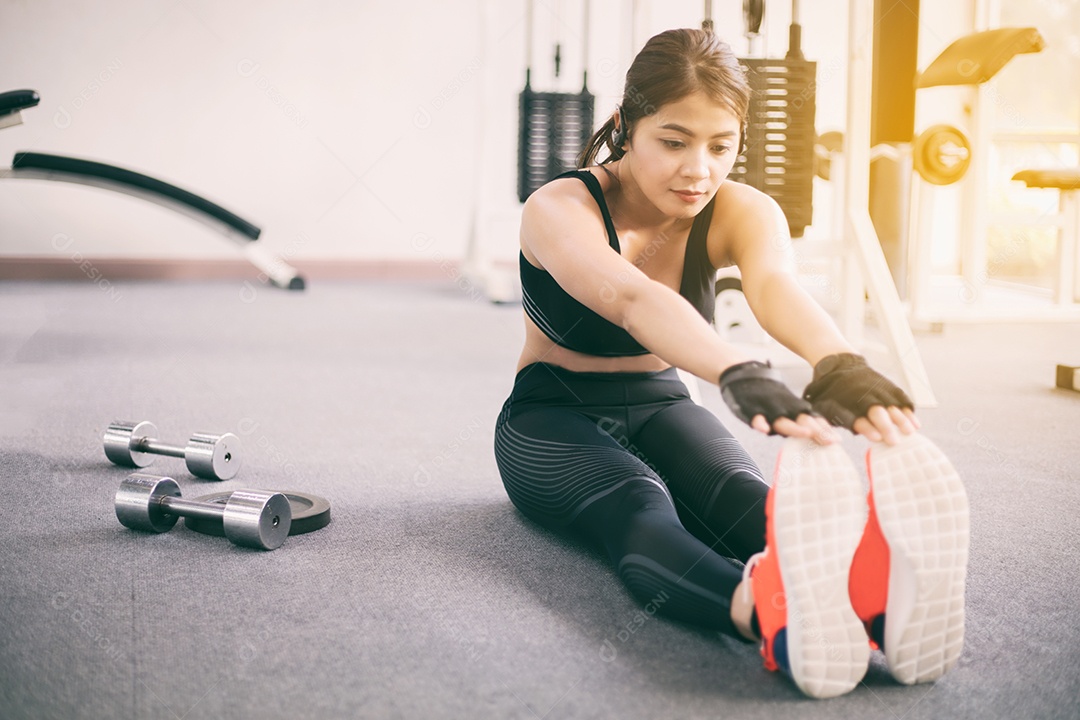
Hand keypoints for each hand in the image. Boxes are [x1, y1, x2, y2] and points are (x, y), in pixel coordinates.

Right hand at [720, 361, 837, 444]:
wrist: (744, 374)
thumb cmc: (769, 394)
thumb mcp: (786, 403)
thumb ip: (800, 417)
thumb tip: (821, 433)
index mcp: (793, 408)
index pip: (812, 419)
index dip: (824, 429)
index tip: (837, 440)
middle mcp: (783, 409)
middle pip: (802, 421)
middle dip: (817, 431)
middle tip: (830, 441)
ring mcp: (767, 410)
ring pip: (781, 421)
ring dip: (794, 427)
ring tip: (806, 433)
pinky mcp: (750, 410)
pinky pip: (755, 418)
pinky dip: (759, 423)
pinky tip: (764, 429)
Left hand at [803, 353, 918, 444]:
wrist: (839, 366)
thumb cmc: (831, 396)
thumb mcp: (822, 409)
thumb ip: (826, 426)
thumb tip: (830, 441)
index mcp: (845, 405)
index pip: (857, 417)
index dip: (867, 428)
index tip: (876, 437)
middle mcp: (862, 397)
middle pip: (876, 412)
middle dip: (885, 426)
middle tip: (893, 441)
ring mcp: (876, 390)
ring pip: (891, 405)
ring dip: (901, 419)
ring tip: (909, 433)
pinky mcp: (886, 387)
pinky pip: (900, 398)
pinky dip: (908, 411)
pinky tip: (915, 424)